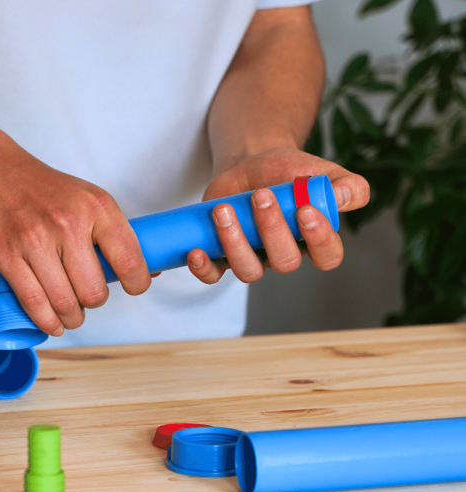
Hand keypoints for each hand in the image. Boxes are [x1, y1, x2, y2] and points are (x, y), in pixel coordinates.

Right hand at [0, 127, 150, 336]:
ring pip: (65, 303)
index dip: (136, 284)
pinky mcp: (7, 255)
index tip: (132, 287)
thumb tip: (147, 269)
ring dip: (71, 317)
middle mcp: (68, 223)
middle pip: (94, 291)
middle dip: (94, 302)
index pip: (129, 261)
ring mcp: (35, 240)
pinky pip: (34, 302)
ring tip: (70, 314)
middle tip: (88, 297)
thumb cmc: (43, 188)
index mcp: (97, 207)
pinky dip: (46, 321)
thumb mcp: (88, 198)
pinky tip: (52, 322)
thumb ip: (113, 232)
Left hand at [187, 147, 369, 283]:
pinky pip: (215, 275)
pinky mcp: (222, 255)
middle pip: (285, 262)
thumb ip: (344, 184)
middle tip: (261, 195)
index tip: (306, 212)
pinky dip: (204, 269)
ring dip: (235, 244)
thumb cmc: (287, 171)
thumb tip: (348, 195)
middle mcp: (283, 253)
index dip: (319, 240)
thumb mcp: (318, 171)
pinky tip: (196, 252)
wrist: (249, 163)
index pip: (327, 256)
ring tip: (224, 211)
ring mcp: (252, 256)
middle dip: (272, 230)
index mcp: (313, 239)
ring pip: (248, 270)